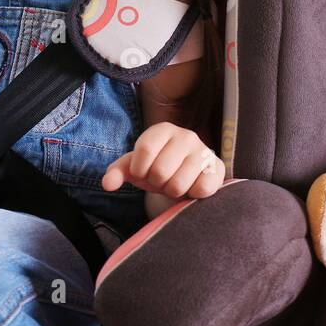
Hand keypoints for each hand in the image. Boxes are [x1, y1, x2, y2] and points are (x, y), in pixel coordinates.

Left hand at [101, 122, 224, 202]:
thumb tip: (107, 183)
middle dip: (157, 184)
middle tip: (162, 180)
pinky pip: (201, 190)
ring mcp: (204, 151)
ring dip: (173, 192)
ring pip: (178, 185)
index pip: (144, 151)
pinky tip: (191, 186)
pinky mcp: (217, 169)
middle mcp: (186, 136)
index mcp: (163, 130)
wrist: (186, 173)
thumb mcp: (134, 167)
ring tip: (176, 183)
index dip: (140, 170)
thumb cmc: (156, 167)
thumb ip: (117, 172)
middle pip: (160, 171)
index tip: (143, 172)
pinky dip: (192, 196)